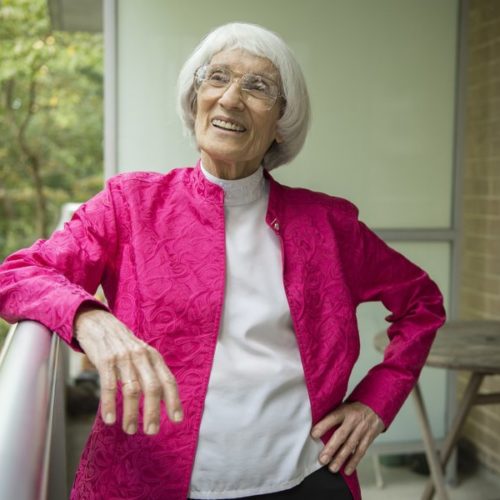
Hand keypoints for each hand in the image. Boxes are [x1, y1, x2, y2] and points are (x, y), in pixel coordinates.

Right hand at [74, 306, 182, 434]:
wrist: (98, 323)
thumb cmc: (122, 345)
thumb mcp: (142, 354)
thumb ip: (152, 373)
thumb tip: (164, 400)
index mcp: (153, 357)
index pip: (168, 380)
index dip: (174, 400)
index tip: (176, 420)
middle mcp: (141, 356)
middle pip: (152, 387)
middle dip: (153, 411)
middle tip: (151, 431)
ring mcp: (123, 358)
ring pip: (131, 389)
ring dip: (131, 413)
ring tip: (130, 429)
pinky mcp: (105, 360)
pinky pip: (109, 385)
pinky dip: (110, 404)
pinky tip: (109, 418)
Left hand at [311, 402, 384, 474]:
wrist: (376, 407)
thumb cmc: (354, 408)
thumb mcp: (343, 406)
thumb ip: (333, 416)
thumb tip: (316, 427)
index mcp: (344, 411)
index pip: (332, 418)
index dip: (323, 426)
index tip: (314, 435)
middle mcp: (353, 421)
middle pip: (341, 435)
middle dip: (331, 448)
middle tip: (322, 459)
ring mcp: (361, 430)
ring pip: (350, 446)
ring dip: (341, 459)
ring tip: (332, 468)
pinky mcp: (368, 438)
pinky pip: (360, 451)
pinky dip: (354, 462)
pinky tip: (347, 470)